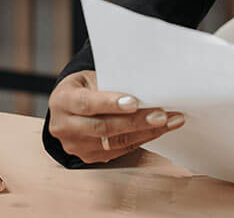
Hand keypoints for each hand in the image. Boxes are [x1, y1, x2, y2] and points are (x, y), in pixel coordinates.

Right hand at [48, 70, 184, 163]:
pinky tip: (160, 130)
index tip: (135, 102)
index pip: (87, 103)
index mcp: (63, 100)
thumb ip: (112, 83)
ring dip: (147, 132)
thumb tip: (147, 87)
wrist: (70, 106)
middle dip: (136, 121)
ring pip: (114, 142)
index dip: (111, 103)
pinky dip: (143, 139)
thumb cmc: (87, 86)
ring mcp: (75, 145)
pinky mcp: (89, 156)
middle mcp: (64, 126)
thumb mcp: (92, 77)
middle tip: (162, 115)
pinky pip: (120, 150)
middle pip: (103, 127)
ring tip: (171, 121)